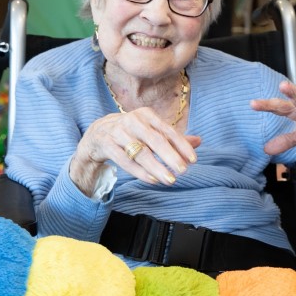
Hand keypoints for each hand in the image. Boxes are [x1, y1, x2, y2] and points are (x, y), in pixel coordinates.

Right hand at [71, 108, 199, 195]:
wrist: (97, 134)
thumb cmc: (131, 133)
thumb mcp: (151, 131)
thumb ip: (173, 138)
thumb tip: (199, 141)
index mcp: (147, 115)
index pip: (168, 131)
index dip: (182, 145)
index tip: (193, 160)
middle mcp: (132, 121)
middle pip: (155, 140)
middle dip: (170, 156)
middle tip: (183, 171)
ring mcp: (117, 132)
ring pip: (140, 152)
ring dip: (156, 167)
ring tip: (170, 180)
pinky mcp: (106, 144)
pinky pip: (125, 160)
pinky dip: (140, 171)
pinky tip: (153, 179)